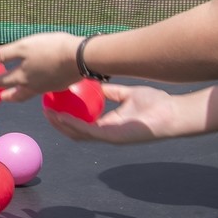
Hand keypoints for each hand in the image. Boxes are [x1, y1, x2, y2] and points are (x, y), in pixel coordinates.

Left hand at [0, 32, 82, 101]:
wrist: (81, 57)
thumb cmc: (50, 48)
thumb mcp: (23, 47)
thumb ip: (3, 54)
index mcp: (22, 77)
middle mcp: (33, 86)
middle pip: (16, 95)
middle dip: (7, 96)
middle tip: (1, 96)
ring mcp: (48, 87)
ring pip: (30, 93)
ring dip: (21, 92)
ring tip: (20, 89)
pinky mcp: (60, 84)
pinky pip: (44, 88)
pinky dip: (37, 86)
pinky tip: (41, 80)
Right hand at [43, 83, 193, 143]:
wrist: (172, 112)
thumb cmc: (155, 103)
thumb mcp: (127, 93)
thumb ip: (111, 91)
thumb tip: (96, 81)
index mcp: (109, 125)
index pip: (82, 124)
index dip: (66, 117)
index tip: (54, 105)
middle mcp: (106, 133)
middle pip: (75, 131)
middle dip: (58, 123)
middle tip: (45, 109)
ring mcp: (108, 137)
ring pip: (77, 134)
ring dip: (61, 124)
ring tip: (48, 113)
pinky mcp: (112, 137)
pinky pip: (87, 131)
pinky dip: (72, 124)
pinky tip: (62, 115)